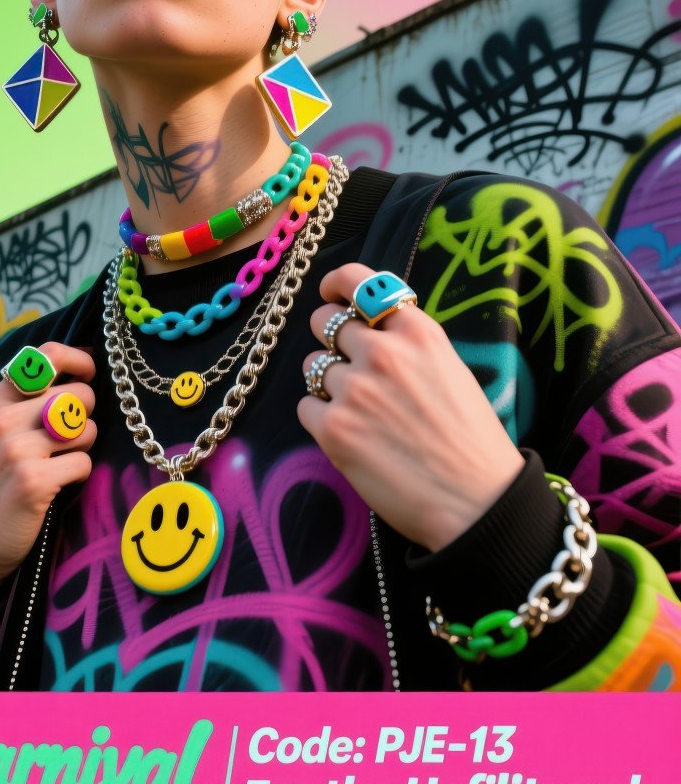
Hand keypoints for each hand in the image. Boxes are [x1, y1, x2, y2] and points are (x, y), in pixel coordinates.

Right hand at [0, 343, 96, 613]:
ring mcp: (16, 449)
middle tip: (68, 439)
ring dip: (84, 447)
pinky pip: (84, 463)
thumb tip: (82, 369)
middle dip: (86, 416)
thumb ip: (29, 400)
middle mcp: (2, 418)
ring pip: (87, 429)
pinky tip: (57, 486)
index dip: (81, 361)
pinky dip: (79, 476)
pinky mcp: (33, 481)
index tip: (89, 375)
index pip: (49, 355)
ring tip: (59, 464)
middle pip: (80, 395)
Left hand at [298, 264, 523, 551]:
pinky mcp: (333, 429)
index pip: (359, 281)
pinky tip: (352, 437)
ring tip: (361, 412)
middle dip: (330, 339)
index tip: (329, 294)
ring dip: (328, 384)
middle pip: (324, 322)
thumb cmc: (470, 441)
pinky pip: (306, 407)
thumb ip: (408, 345)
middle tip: (347, 366)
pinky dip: (322, 419)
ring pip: (312, 367)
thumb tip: (367, 331)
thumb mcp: (449, 369)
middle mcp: (382, 352)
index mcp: (417, 332)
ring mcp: (354, 390)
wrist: (476, 502)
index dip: (335, 284)